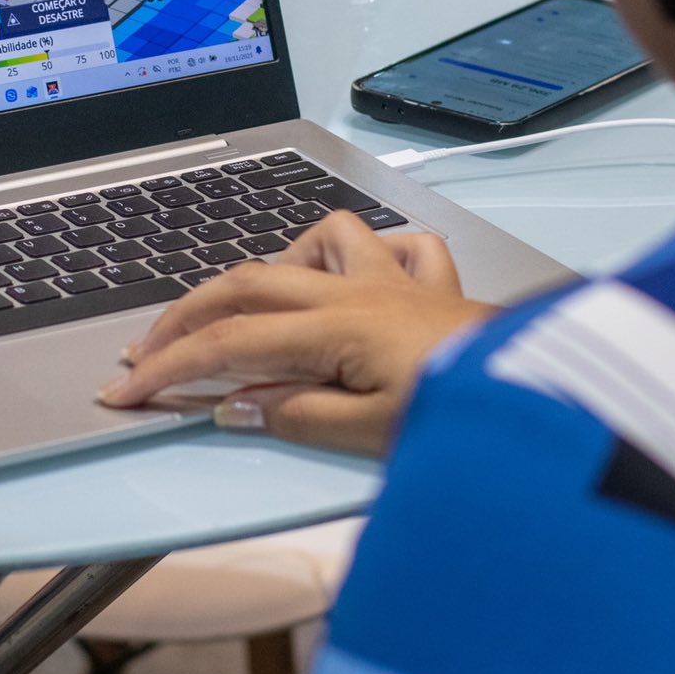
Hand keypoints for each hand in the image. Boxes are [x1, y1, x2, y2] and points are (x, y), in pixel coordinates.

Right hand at [96, 212, 495, 455]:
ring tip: (254, 308)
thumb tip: (234, 405)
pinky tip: (356, 278)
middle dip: (186, 315)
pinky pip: (397, 244)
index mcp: (335, 328)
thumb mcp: (373, 435)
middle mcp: (358, 290)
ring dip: (275, 266)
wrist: (551, 396)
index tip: (123, 389)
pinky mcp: (434, 285)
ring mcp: (396, 280)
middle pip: (247, 282)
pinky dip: (366, 253)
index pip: (228, 344)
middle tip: (147, 350)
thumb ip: (298, 417)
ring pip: (317, 238)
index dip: (168, 367)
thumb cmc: (469, 417)